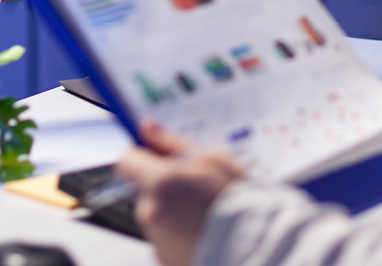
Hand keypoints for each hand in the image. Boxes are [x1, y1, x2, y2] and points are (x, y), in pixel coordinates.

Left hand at [115, 121, 245, 265]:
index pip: (127, 160)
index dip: (141, 154)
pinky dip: (182, 232)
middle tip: (199, 187)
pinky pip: (168, 236)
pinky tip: (205, 230)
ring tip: (207, 212)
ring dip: (175, 210)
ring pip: (158, 214)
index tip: (155, 153)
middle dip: (167, 185)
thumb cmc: (239, 202)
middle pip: (146, 189)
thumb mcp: (213, 159)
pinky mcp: (164, 258)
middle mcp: (150, 212)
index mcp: (160, 182)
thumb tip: (148, 129)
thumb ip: (173, 143)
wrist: (254, 248)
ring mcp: (156, 239)